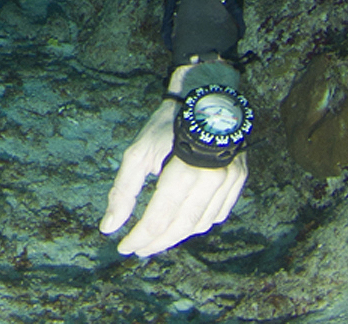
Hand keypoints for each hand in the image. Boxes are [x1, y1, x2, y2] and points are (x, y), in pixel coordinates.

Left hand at [100, 62, 248, 256]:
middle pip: (180, 226)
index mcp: (184, 170)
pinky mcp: (239, 182)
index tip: (123, 247)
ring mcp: (230, 182)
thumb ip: (124, 190)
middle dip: (156, 242)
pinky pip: (216, 216)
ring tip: (155, 239)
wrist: (207, 99)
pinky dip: (195, 225)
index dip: (140, 237)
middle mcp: (212, 179)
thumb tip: (109, 227)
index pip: (160, 217)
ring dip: (175, 237)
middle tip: (137, 249)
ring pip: (200, 225)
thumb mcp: (138, 151)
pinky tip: (179, 225)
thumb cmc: (167, 125)